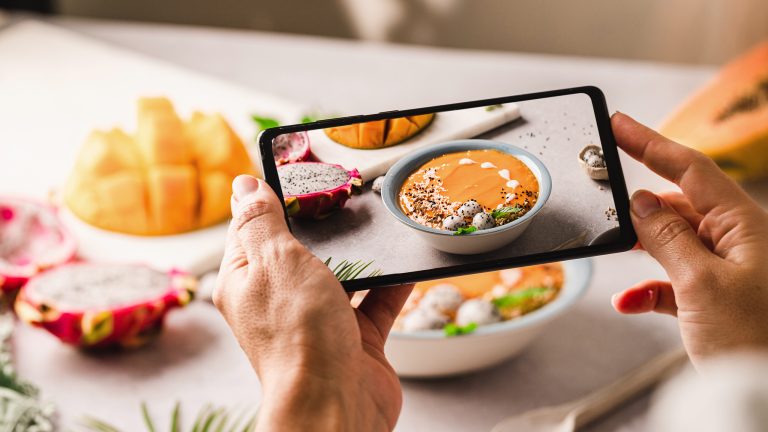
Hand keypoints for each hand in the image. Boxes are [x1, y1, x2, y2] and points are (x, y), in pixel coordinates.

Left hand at [213, 175, 411, 431]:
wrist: (335, 403)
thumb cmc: (297, 334)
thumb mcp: (275, 259)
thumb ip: (262, 221)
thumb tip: (244, 185)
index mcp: (246, 279)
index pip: (253, 229)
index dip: (273, 200)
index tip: (300, 175)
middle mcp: (279, 300)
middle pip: (301, 251)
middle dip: (324, 227)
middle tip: (347, 196)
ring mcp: (317, 321)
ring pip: (342, 276)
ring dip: (362, 256)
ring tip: (380, 224)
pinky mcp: (354, 339)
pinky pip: (375, 302)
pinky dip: (392, 285)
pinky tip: (406, 262)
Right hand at [610, 113, 767, 366]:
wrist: (766, 395)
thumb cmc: (755, 340)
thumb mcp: (701, 284)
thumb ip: (667, 237)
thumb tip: (640, 202)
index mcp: (745, 226)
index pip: (691, 169)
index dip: (650, 143)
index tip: (618, 124)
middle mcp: (738, 242)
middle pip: (680, 205)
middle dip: (641, 205)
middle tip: (605, 201)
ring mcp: (727, 270)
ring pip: (674, 243)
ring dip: (644, 249)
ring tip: (616, 249)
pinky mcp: (714, 299)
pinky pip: (674, 281)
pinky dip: (649, 288)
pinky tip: (630, 300)